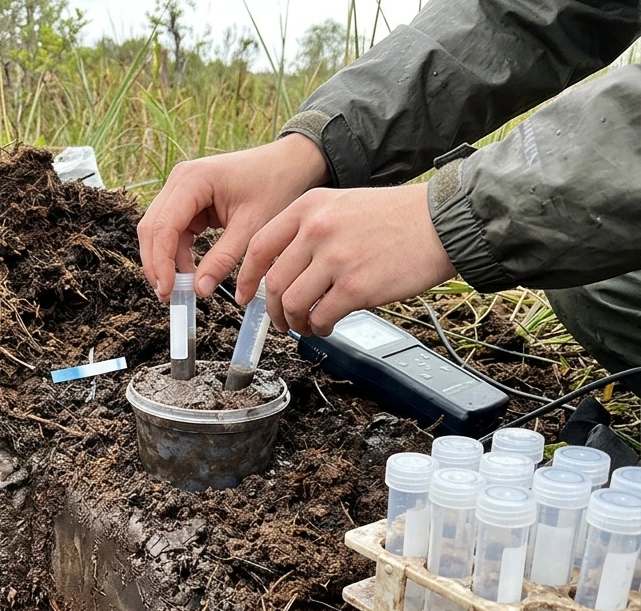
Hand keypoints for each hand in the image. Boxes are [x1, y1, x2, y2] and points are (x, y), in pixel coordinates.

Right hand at [137, 134, 329, 300]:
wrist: (287, 164)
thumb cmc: (274, 186)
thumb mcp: (251, 227)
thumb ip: (224, 259)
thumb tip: (200, 289)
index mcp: (192, 180)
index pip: (163, 227)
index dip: (161, 262)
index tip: (168, 290)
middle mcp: (179, 180)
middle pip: (152, 228)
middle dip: (156, 264)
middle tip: (168, 295)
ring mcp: (180, 189)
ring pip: (157, 231)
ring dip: (164, 260)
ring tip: (179, 288)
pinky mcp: (186, 200)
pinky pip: (172, 231)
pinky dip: (177, 253)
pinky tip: (188, 272)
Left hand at [235, 183, 457, 336]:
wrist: (442, 222)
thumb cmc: (398, 217)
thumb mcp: (343, 205)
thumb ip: (310, 231)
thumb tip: (286, 270)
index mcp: (309, 207)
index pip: (259, 246)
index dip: (246, 277)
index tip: (244, 295)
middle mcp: (316, 230)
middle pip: (274, 282)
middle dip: (273, 310)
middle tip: (281, 320)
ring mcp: (335, 259)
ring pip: (293, 303)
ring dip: (295, 322)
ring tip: (306, 326)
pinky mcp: (355, 286)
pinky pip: (322, 317)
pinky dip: (320, 328)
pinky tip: (327, 326)